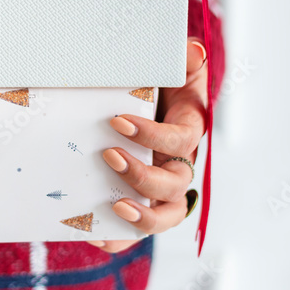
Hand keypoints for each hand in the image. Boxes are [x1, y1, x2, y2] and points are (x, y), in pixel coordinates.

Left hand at [90, 39, 207, 252]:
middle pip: (174, 186)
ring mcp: (162, 185)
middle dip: (143, 177)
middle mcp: (179, 162)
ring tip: (113, 208)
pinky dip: (122, 236)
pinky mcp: (143, 196)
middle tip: (109, 156)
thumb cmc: (163, 82)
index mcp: (188, 130)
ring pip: (165, 215)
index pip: (179, 140)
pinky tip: (96, 237)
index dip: (153, 135)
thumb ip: (184, 60)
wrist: (156, 95)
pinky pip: (137, 226)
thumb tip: (193, 51)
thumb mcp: (174, 67)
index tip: (118, 121)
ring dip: (141, 217)